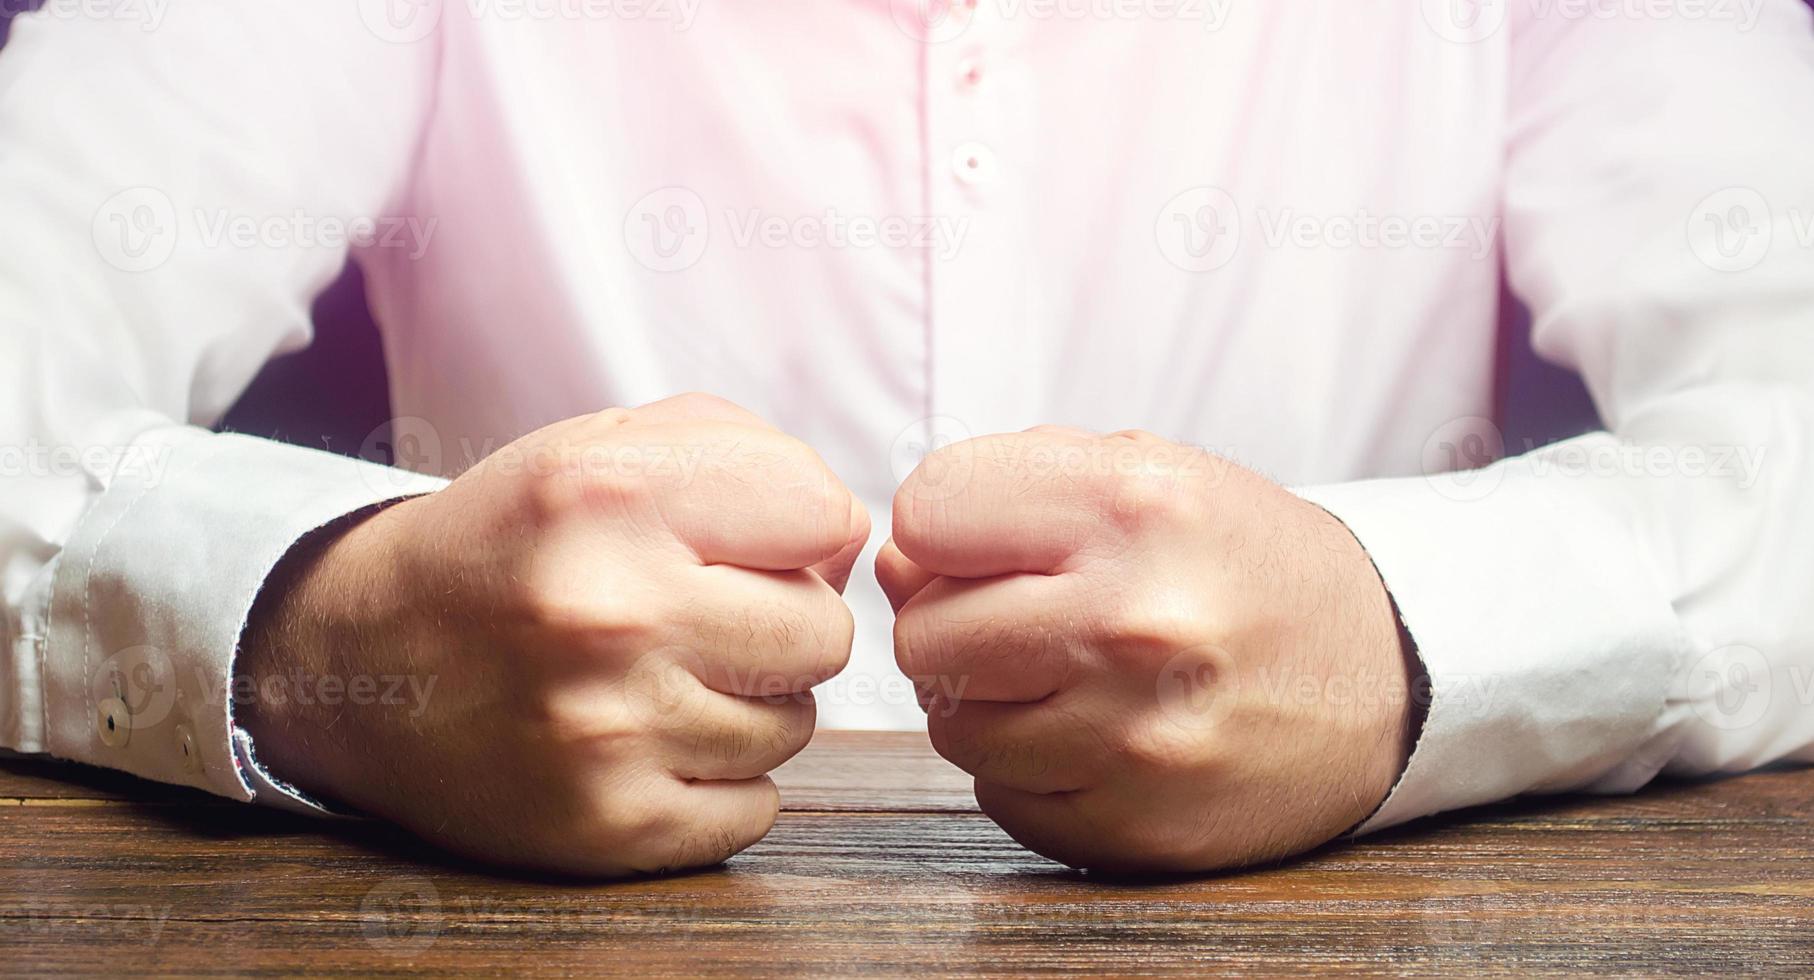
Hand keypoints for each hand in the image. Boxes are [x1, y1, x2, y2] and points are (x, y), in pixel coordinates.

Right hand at [238, 393, 867, 875]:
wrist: (359, 662)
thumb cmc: (512, 545)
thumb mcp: (601, 447)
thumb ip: (746, 453)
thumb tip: (853, 536)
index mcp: (610, 494)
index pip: (828, 514)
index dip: (805, 531)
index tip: (757, 542)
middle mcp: (609, 611)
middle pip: (826, 631)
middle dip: (785, 621)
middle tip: (711, 617)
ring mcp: (608, 730)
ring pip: (796, 725)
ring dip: (751, 702)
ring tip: (667, 676)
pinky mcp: (605, 824)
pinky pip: (755, 809)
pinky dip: (721, 781)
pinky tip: (652, 742)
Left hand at [877, 427, 1414, 872]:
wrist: (1388, 673)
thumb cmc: (1241, 561)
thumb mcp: (1146, 475)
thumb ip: (1006, 493)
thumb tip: (890, 564)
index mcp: (1132, 506)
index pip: (927, 512)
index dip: (943, 529)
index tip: (986, 542)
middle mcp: (1132, 620)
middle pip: (924, 631)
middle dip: (955, 621)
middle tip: (1020, 617)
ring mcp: (1136, 735)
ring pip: (954, 724)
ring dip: (987, 700)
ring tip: (1062, 674)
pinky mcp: (1140, 824)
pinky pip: (1002, 796)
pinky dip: (1030, 767)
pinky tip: (1096, 733)